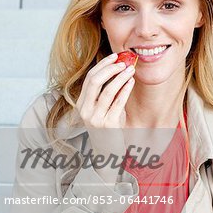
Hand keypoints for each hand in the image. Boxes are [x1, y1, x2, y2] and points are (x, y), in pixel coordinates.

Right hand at [76, 52, 135, 182]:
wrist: (107, 155)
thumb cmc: (108, 131)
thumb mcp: (103, 111)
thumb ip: (106, 95)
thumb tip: (119, 71)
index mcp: (81, 105)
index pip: (89, 79)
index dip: (102, 66)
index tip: (114, 57)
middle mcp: (85, 110)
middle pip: (95, 81)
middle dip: (110, 68)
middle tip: (124, 61)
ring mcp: (95, 118)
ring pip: (107, 90)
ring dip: (120, 77)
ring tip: (131, 70)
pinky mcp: (107, 125)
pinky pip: (117, 103)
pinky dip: (125, 90)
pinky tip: (131, 82)